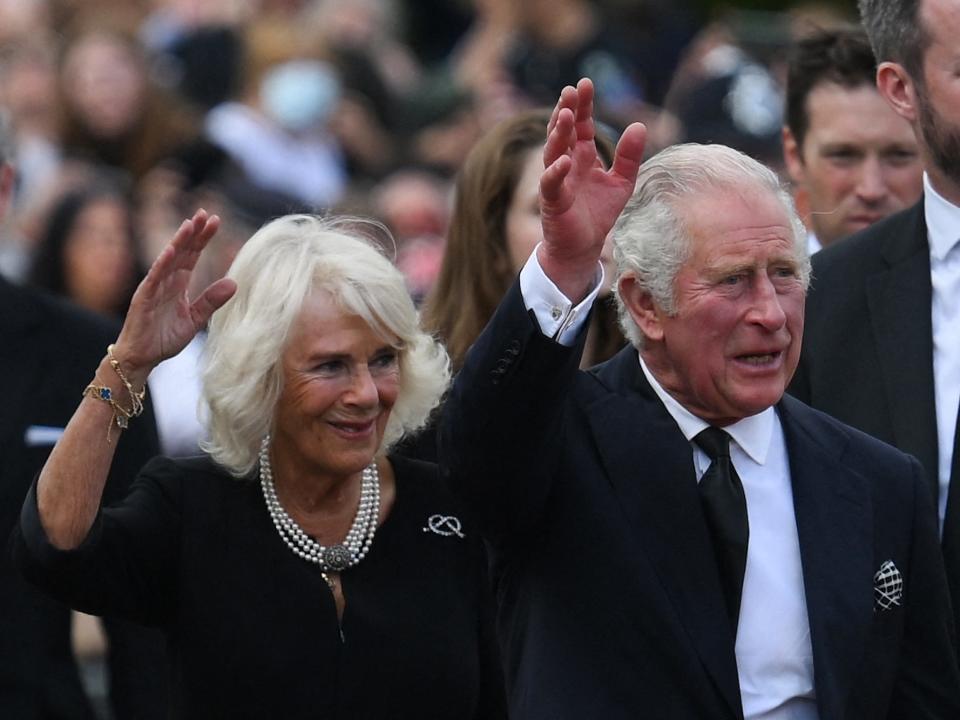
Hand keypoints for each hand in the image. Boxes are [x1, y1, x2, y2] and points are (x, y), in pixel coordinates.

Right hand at [113, 209, 236, 382]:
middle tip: (206, 214)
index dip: (203, 239)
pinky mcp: (144, 298)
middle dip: (194, 233)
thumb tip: (235, 283)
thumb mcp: (195, 319)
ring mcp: (154, 287)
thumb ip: (211, 301)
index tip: (216, 222)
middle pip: (182, 251)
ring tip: (190, 224)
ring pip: (168, 259)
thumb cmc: (164, 338)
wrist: (142, 358)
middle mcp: (166, 281)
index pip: (193, 255)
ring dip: (179, 241)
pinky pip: (154, 277)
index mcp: (179, 284)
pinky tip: (171, 250)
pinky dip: (162, 264)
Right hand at [539, 78, 646, 300]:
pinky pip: (551, 183)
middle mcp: (567, 164)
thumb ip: (630, 156)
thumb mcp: (622, 182)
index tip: (585, 83)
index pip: (582, 125)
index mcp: (583, 156)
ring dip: (558, 134)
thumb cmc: (598, 213)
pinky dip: (555, 172)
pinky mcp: (552, 201)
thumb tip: (640, 125)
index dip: (583, 105)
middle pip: (564, 132)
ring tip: (566, 116)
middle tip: (571, 91)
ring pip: (553, 152)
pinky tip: (563, 160)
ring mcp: (557, 181)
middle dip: (567, 111)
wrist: (583, 247)